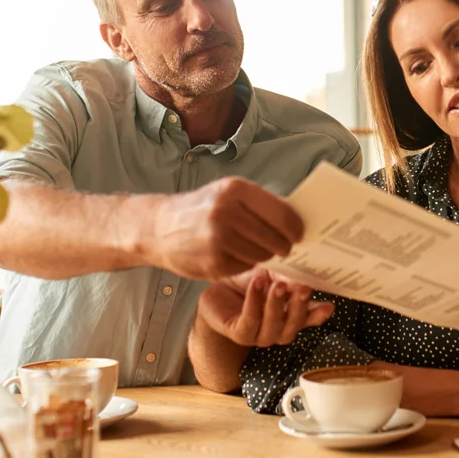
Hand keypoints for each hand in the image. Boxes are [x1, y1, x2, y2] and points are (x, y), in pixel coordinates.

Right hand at [146, 177, 303, 280]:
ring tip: (256, 249)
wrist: (158, 228)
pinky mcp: (213, 263)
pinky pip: (245, 267)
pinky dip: (245, 264)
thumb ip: (259, 203)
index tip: (300, 234)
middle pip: (276, 238)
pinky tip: (235, 256)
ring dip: (265, 256)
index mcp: (235, 190)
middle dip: (284, 245)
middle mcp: (227, 212)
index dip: (296, 228)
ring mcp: (219, 239)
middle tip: (285, 248)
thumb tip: (296, 217)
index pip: (283, 213)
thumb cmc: (200, 209)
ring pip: (263, 255)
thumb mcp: (227, 193)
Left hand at [197, 269, 333, 346]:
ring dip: (276, 305)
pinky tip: (257, 284)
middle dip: (299, 307)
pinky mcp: (239, 334)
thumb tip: (304, 276)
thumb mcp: (272, 275)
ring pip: (272, 327)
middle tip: (302, 288)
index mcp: (290, 318)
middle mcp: (277, 330)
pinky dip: (254, 302)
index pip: (308, 319)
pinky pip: (250, 321)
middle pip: (292, 326)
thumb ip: (287, 278)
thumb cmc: (249, 282)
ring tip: (276, 284)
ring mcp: (258, 336)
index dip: (318, 314)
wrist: (218, 288)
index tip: (329, 305)